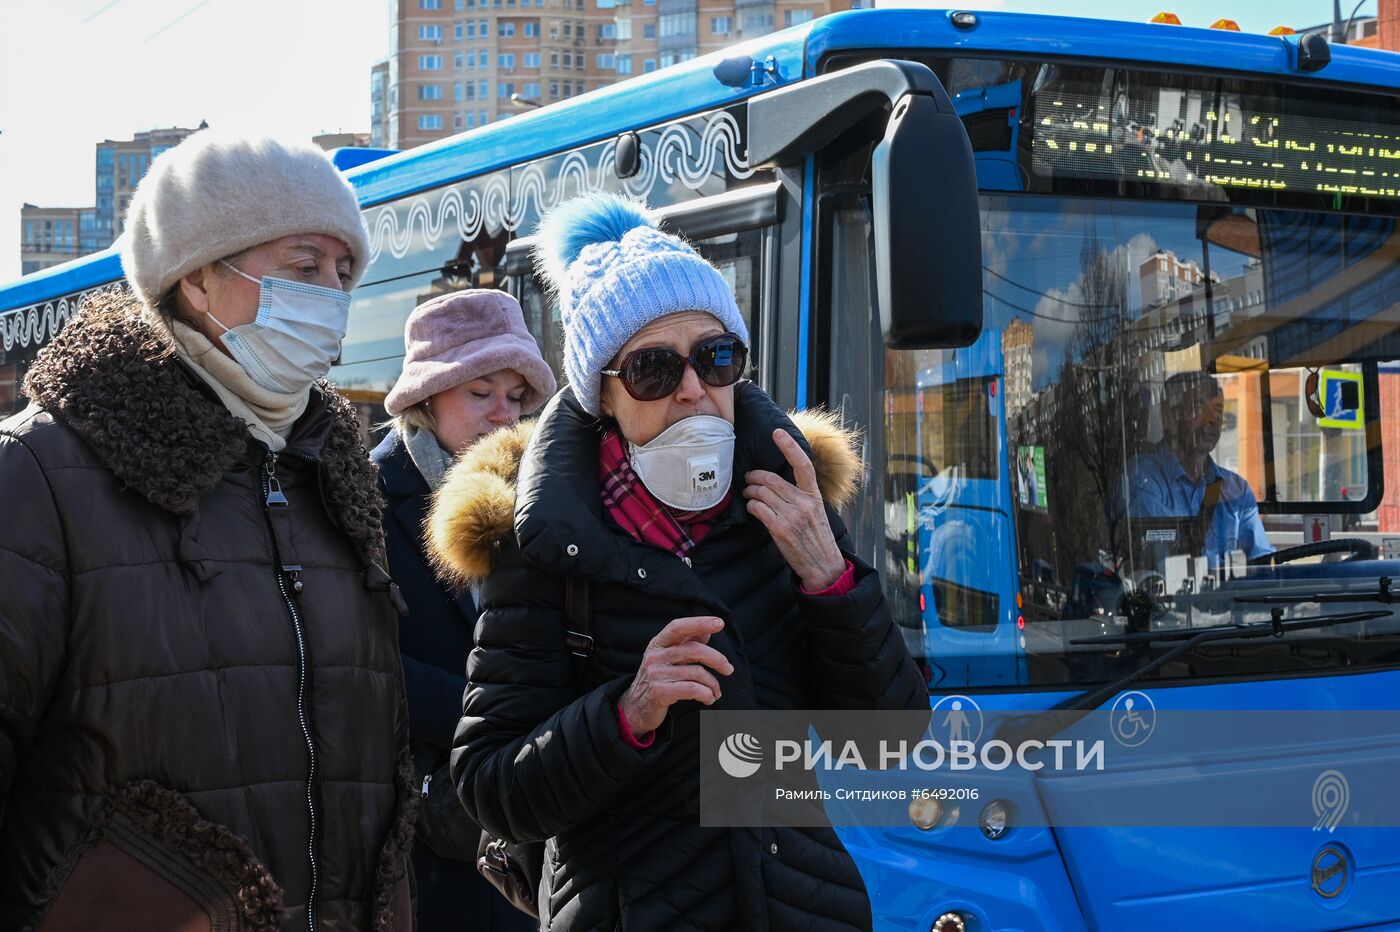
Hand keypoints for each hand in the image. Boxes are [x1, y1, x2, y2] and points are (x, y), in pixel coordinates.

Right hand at [619, 616, 732, 735]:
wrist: (636, 707)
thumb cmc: (658, 679)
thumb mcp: (669, 658)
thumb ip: (687, 644)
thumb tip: (707, 630)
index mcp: (657, 643)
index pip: (678, 627)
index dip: (699, 622)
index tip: (719, 623)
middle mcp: (655, 656)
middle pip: (694, 650)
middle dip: (717, 659)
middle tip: (729, 669)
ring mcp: (655, 674)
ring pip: (697, 673)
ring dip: (713, 684)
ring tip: (716, 692)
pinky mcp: (659, 692)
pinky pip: (692, 689)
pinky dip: (706, 694)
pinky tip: (709, 698)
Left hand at [743, 429, 845, 591]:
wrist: (824, 565)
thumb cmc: (816, 538)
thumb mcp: (815, 512)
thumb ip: (800, 497)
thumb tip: (777, 485)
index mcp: (814, 495)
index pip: (802, 464)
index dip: (788, 446)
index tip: (777, 433)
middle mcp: (804, 503)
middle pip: (771, 479)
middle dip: (754, 477)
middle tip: (748, 479)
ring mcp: (792, 516)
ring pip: (762, 493)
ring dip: (749, 492)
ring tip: (747, 494)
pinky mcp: (781, 529)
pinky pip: (758, 509)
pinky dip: (751, 506)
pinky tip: (751, 508)